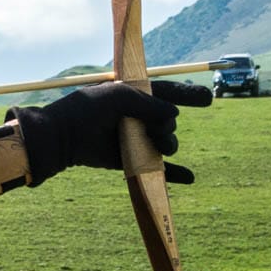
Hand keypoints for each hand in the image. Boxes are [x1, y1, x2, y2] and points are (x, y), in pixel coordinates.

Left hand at [9, 80, 211, 186]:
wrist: (63, 137)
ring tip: (158, 144)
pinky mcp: (131, 160)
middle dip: (167, 125)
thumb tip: (173, 114)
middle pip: (168, 121)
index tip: (207, 99)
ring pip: (166, 143)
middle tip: (155, 129)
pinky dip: (174, 174)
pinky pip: (158, 168)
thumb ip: (148, 102)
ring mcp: (135, 139)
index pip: (166, 93)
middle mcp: (137, 117)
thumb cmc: (86, 110)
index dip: (187, 94)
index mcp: (134, 96)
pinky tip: (189, 177)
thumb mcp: (117, 96)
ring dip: (169, 144)